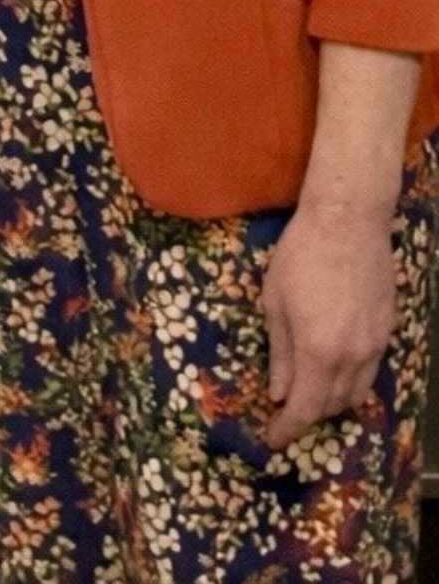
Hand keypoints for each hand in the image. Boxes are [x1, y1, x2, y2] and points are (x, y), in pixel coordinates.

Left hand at [260, 195, 395, 449]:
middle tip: (287, 410)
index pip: (306, 408)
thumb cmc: (300, 255)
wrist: (349, 222)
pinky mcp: (389, 331)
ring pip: (356, 393)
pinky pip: (370, 371)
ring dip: (332, 400)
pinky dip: (351, 380)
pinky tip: (335, 368)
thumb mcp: (275, 302)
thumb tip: (278, 392)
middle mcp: (352, 358)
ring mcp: (376, 346)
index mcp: (318, 352)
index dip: (288, 428)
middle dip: (309, 415)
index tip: (273, 440)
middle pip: (334, 405)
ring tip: (310, 392)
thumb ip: (280, 352)